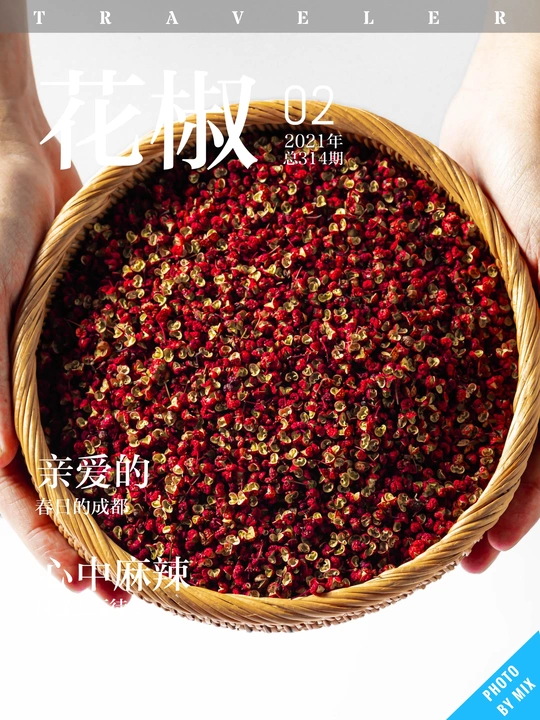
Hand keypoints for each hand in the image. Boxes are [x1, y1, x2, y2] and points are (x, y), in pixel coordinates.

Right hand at [0, 36, 129, 604]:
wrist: (20, 159)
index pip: (15, 492)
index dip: (46, 543)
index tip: (84, 584)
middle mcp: (30, 398)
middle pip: (56, 489)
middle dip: (86, 544)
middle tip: (126, 593)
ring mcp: (65, 376)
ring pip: (91, 455)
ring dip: (118, 506)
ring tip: (156, 554)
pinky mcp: (100, 346)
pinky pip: (121, 400)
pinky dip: (143, 438)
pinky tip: (179, 466)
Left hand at [440, 33, 539, 571]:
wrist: (504, 99)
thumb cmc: (538, 142)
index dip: (523, 500)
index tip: (492, 550)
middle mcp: (510, 342)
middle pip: (502, 438)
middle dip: (479, 502)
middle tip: (450, 559)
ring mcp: (473, 325)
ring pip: (460, 410)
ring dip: (440, 465)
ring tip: (405, 517)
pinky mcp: (437, 300)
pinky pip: (422, 358)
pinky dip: (409, 399)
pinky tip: (375, 431)